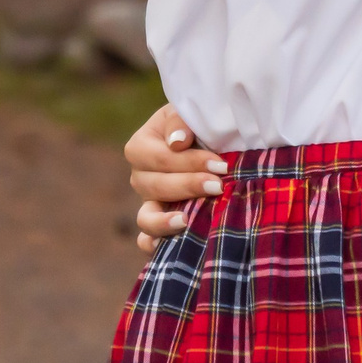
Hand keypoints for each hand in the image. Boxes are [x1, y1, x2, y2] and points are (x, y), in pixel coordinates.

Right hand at [124, 102, 227, 252]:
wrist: (214, 141)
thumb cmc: (200, 125)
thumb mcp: (189, 113)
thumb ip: (180, 122)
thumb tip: (177, 143)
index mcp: (142, 145)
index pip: (158, 158)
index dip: (188, 162)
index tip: (221, 164)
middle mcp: (140, 176)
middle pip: (152, 186)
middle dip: (187, 186)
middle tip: (218, 185)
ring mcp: (148, 202)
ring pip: (144, 217)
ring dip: (163, 221)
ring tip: (186, 221)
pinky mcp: (160, 222)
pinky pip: (146, 239)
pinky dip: (150, 244)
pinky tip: (161, 248)